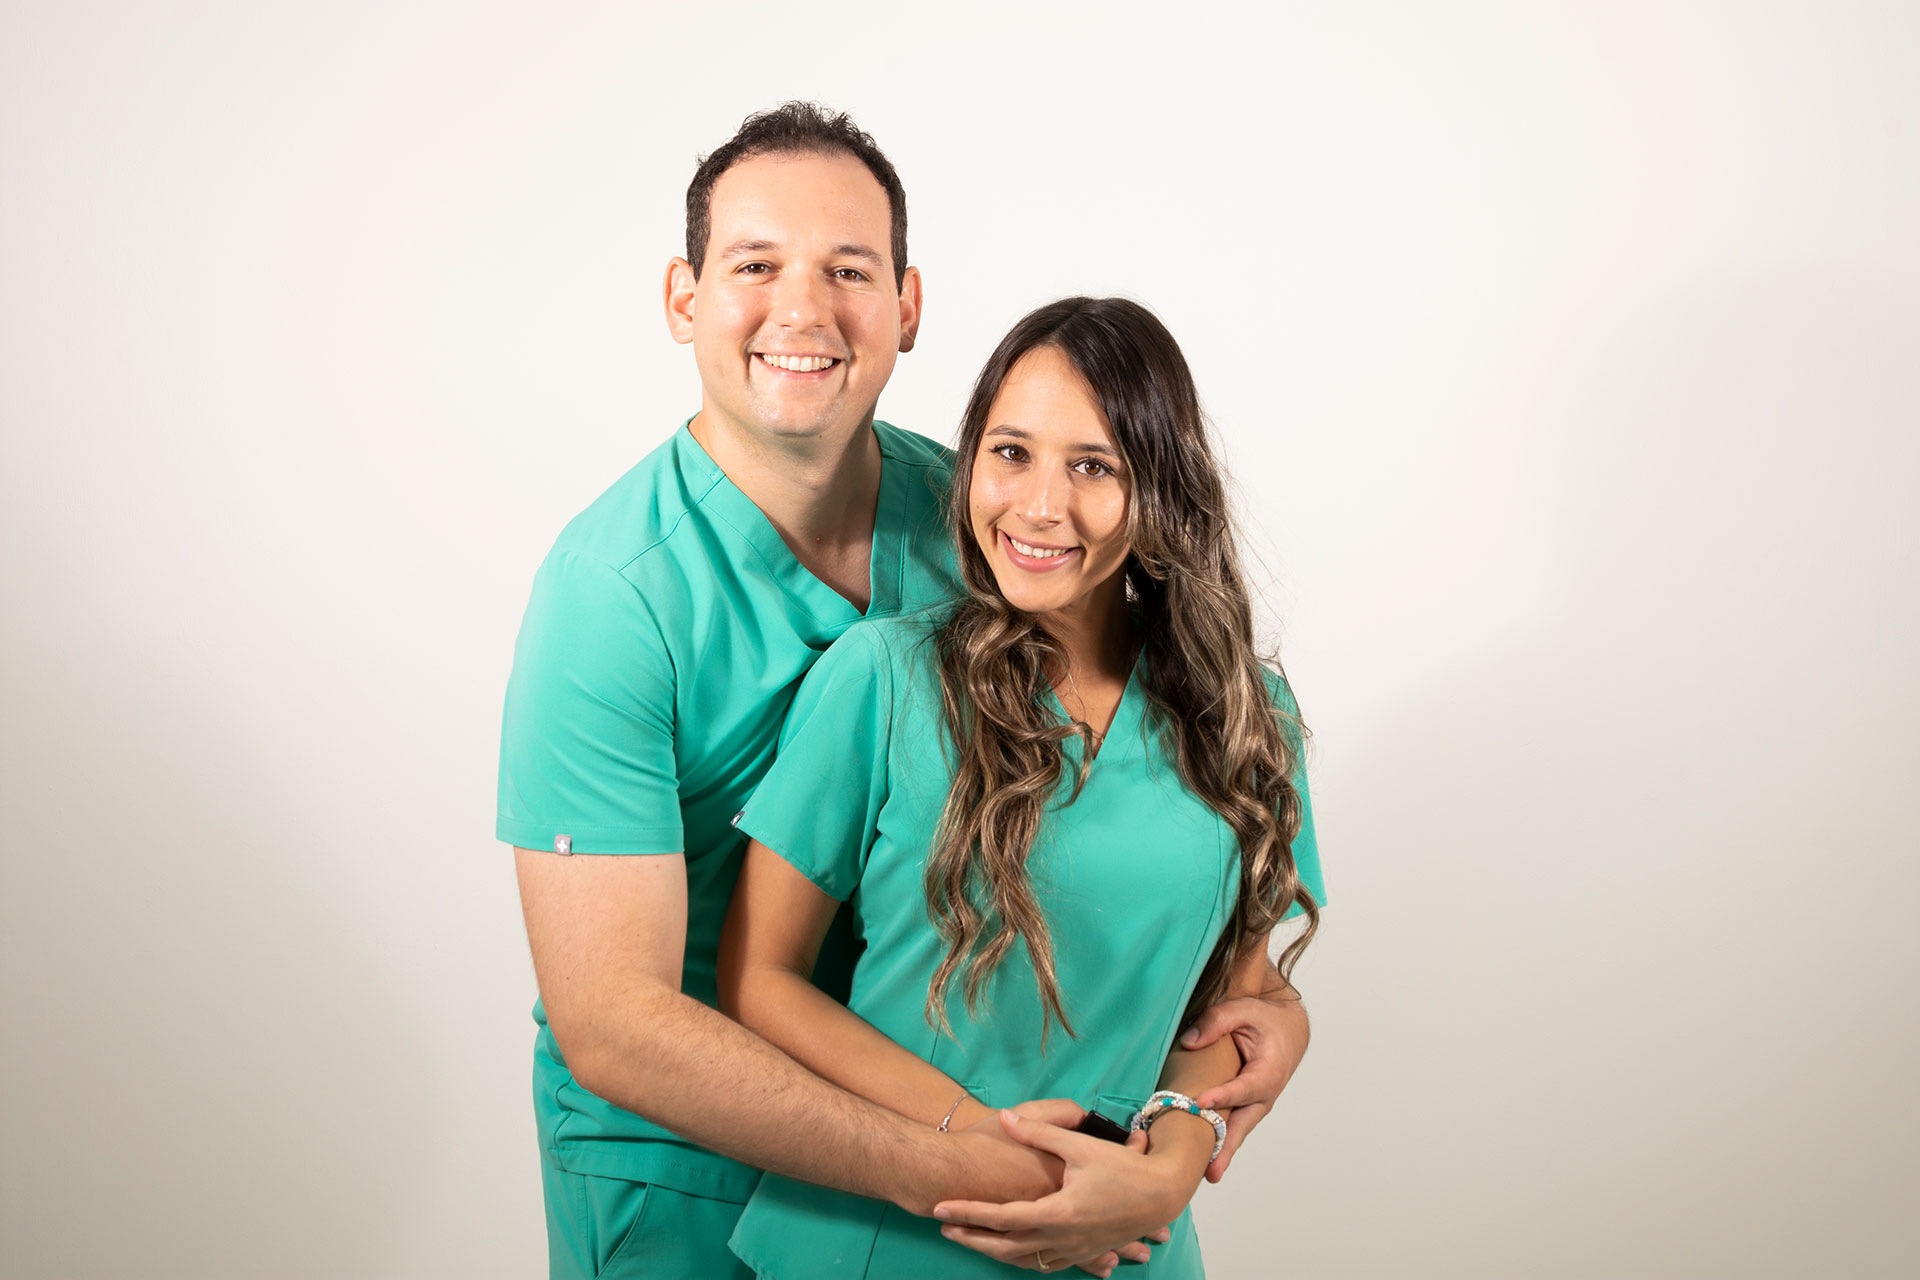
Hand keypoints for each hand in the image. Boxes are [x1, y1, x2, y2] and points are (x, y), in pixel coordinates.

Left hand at [934, 1108, 1188, 1277]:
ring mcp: (1074, 1251)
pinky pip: (1048, 1264)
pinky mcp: (1086, 1254)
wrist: (1164, 1194)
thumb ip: (1039, 1131)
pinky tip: (1015, 1255)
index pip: (1001, 1217)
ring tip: (970, 1240)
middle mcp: (1062, 1238)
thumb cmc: (1125, 1169)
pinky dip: (1026, 1260)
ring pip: (1025, 1260)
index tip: (941, 1208)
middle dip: (972, 1238)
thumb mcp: (1080, 1146)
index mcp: (1057, 1212)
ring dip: (995, 1251)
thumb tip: (1007, 1116)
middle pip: (1005, 1246)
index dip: (968, 1213)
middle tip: (945, 1229)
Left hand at [1179, 990, 1308, 1180]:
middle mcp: (1264, 1094)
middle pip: (1243, 1123)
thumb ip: (1217, 1021)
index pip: (1244, 1087)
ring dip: (1222, 1153)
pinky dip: (1218, 1143)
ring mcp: (1255, 1105)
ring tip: (1206, 1175)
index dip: (1224, 1096)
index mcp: (1269, 1070)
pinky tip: (1202, 1160)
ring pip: (1237, 1131)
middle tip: (1211, 1170)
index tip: (1201, 1103)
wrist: (1287, 1030)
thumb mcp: (1243, 1009)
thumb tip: (1190, 1041)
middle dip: (1226, 1147)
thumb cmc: (1264, 1019)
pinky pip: (1231, 1127)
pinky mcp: (1245, 1108)